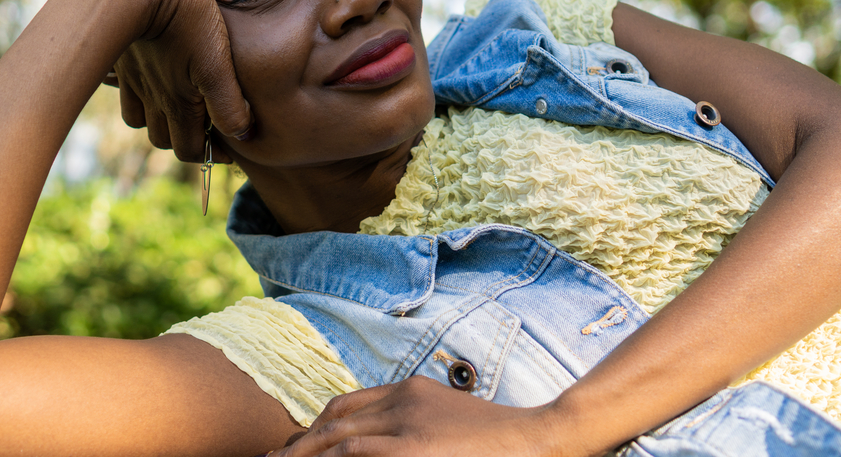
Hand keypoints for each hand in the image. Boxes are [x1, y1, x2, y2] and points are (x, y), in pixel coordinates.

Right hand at [103, 0, 253, 160]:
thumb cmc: (186, 21)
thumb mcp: (217, 65)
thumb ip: (228, 104)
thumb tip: (242, 136)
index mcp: (179, 106)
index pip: (191, 151)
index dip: (213, 155)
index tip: (230, 149)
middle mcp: (154, 101)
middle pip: (167, 141)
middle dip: (190, 141)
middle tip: (212, 129)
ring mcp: (136, 84)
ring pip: (146, 124)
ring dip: (166, 125)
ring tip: (187, 111)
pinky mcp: (124, 65)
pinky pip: (129, 101)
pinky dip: (144, 106)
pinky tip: (158, 90)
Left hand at [270, 376, 545, 456]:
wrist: (542, 438)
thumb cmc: (500, 437)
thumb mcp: (449, 419)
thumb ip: (416, 424)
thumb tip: (385, 442)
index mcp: (411, 390)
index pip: (348, 405)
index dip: (317, 427)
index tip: (298, 447)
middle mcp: (404, 401)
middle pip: (336, 420)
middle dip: (302, 444)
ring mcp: (408, 426)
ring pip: (339, 440)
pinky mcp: (414, 451)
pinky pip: (357, 456)